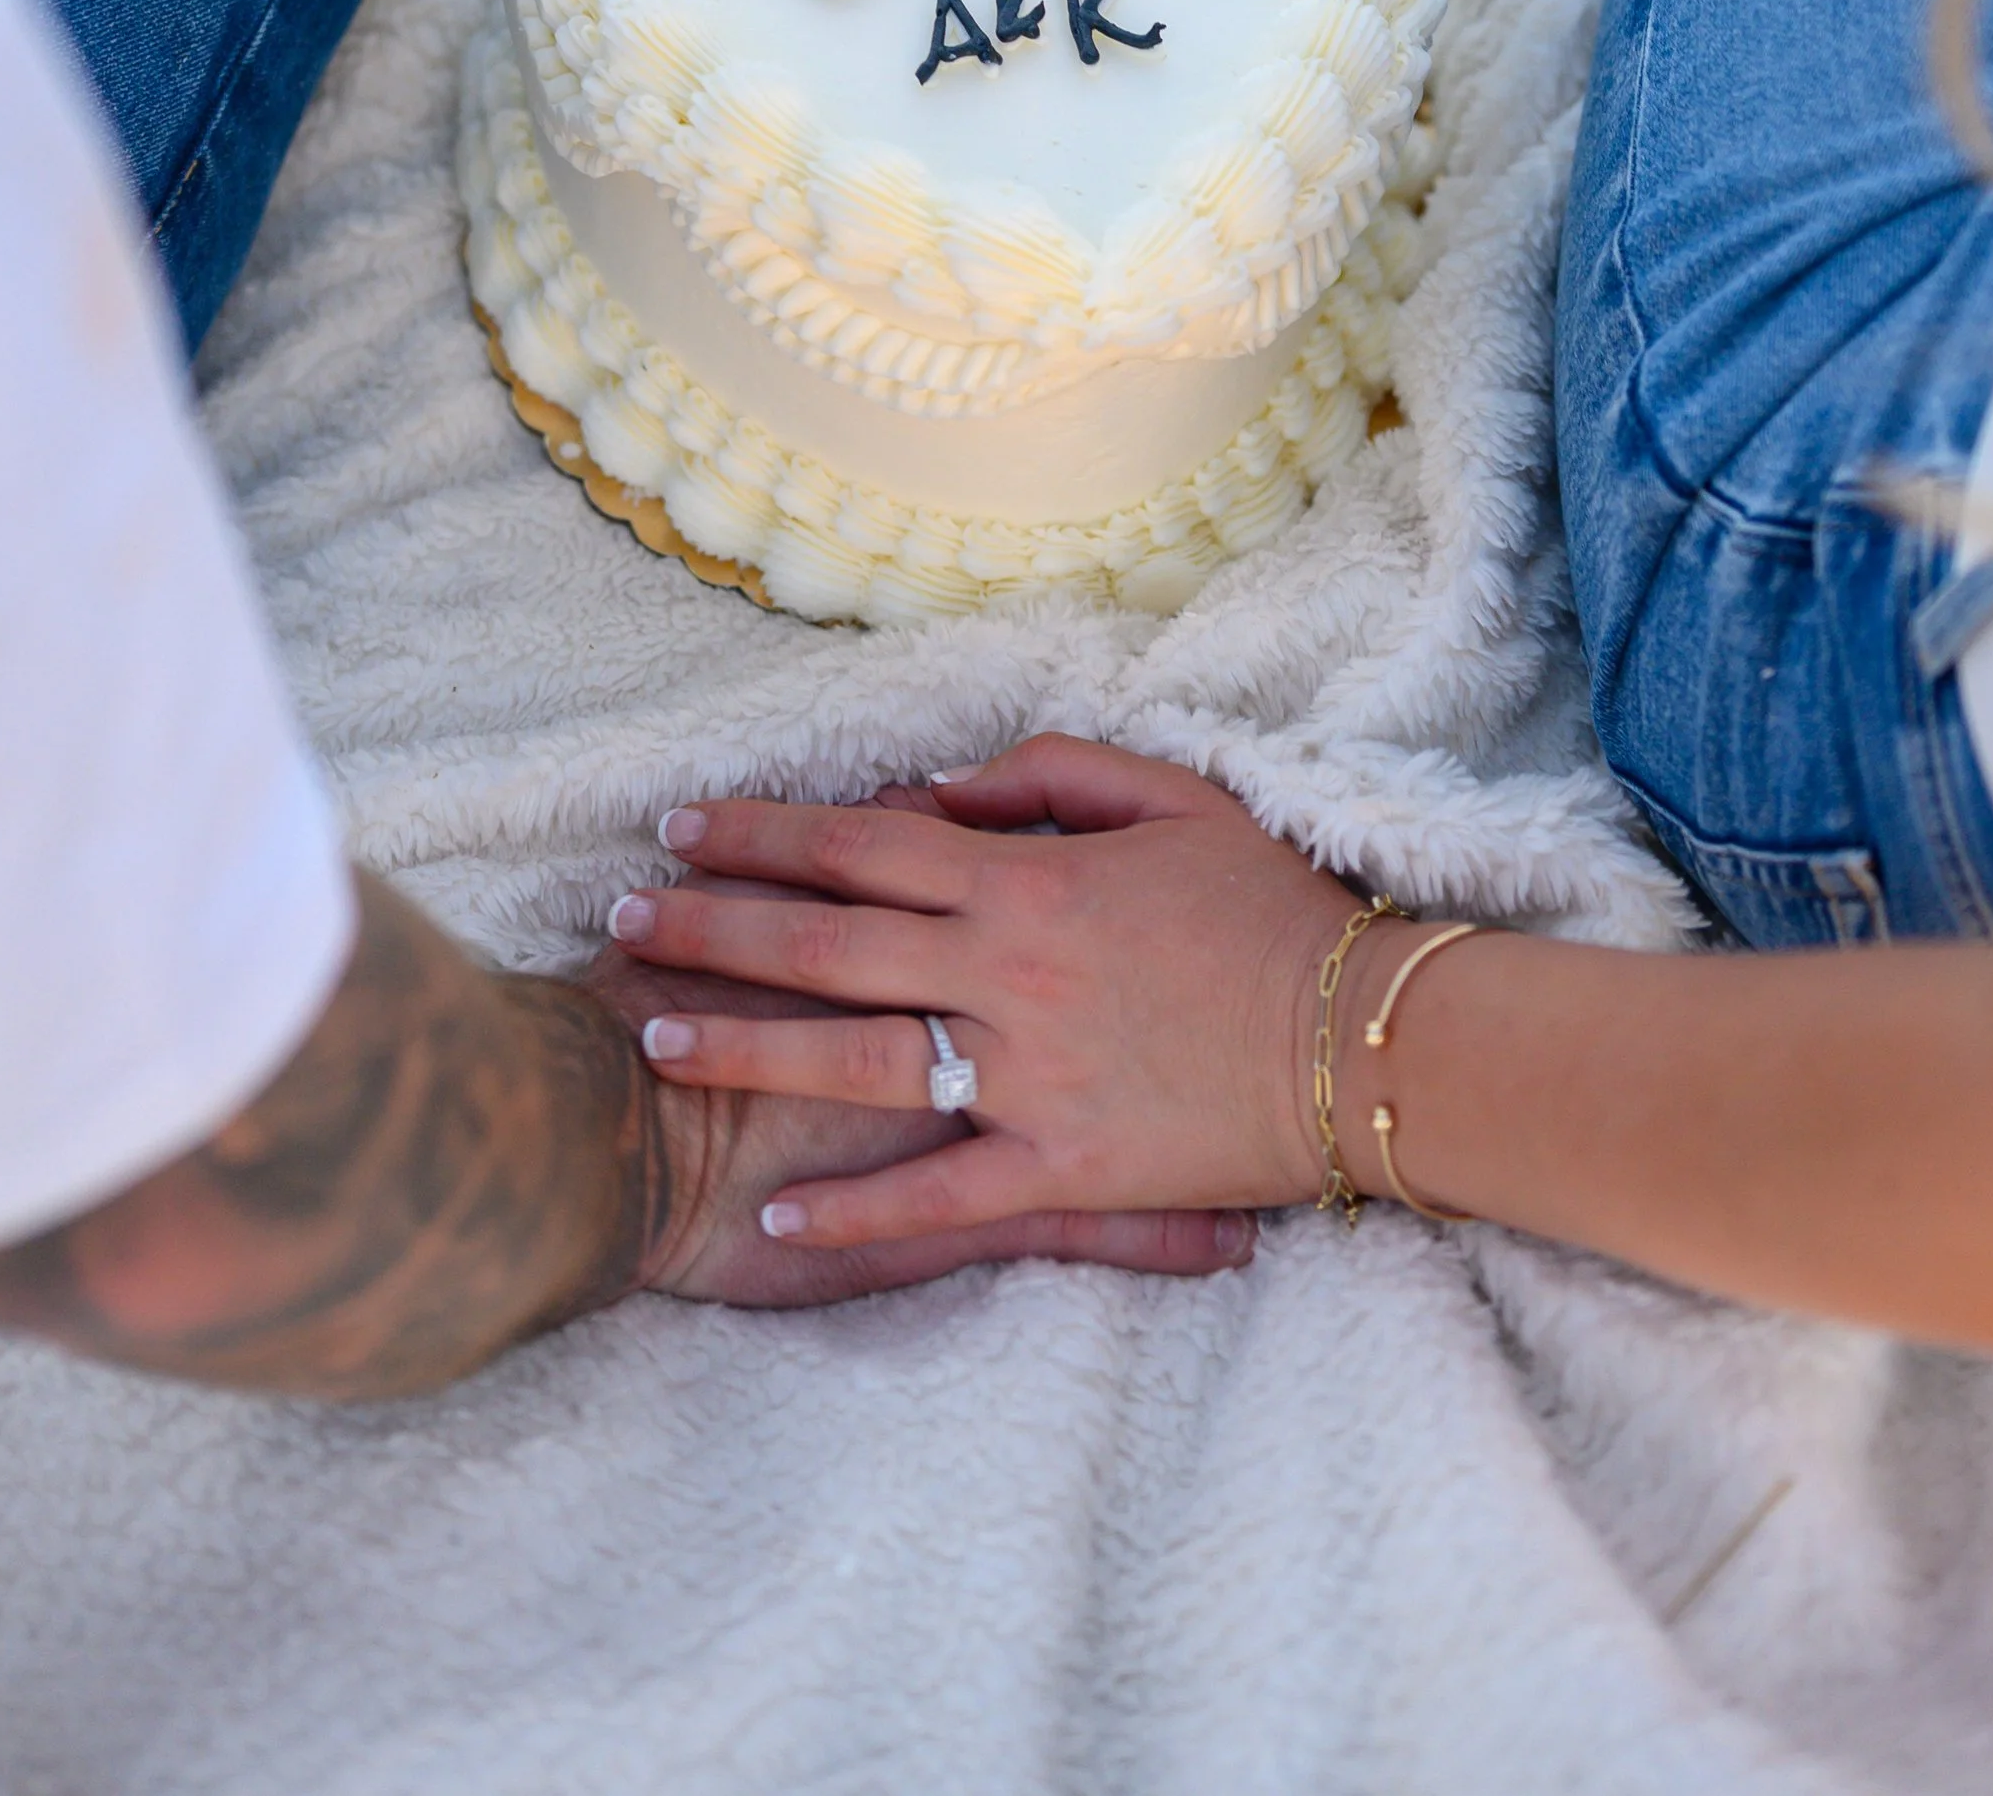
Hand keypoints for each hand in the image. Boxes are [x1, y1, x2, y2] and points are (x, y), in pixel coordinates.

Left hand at [602, 739, 1361, 1251]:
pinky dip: (859, 1211)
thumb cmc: (1273, 909)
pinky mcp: (1063, 1167)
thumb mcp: (1172, 797)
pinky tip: (782, 1216)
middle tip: (623, 917)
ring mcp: (1030, 1076)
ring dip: (748, 1045)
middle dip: (714, 926)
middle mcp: (1008, 972)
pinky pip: (942, 1195)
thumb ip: (1046, 777)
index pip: (860, 845)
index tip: (681, 826)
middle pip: (827, 943)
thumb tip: (938, 790)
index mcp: (1027, 879)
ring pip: (857, 1059)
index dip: (762, 834)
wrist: (1369, 1037)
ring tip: (659, 1035)